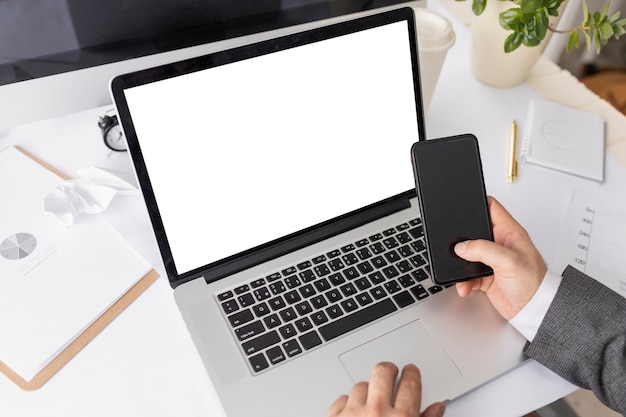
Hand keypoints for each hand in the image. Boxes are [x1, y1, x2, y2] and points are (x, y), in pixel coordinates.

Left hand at [327, 362, 444, 416]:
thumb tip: (438, 407)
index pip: (411, 383)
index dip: (412, 373)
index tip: (410, 371)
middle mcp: (377, 412)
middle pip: (383, 372)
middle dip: (388, 370)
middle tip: (391, 372)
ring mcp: (353, 414)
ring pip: (360, 386)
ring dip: (367, 391)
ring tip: (372, 402)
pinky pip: (341, 400)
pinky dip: (348, 405)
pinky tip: (354, 414)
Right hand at [454, 197, 546, 319]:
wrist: (534, 311)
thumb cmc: (534, 284)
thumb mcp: (509, 261)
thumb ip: (483, 250)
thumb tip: (462, 247)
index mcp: (510, 232)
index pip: (492, 208)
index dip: (477, 202)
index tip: (463, 204)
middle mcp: (500, 244)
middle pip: (475, 231)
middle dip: (462, 238)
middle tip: (455, 244)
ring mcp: (493, 260)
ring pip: (468, 254)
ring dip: (460, 263)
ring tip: (460, 269)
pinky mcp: (487, 276)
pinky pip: (468, 274)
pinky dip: (463, 280)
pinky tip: (466, 285)